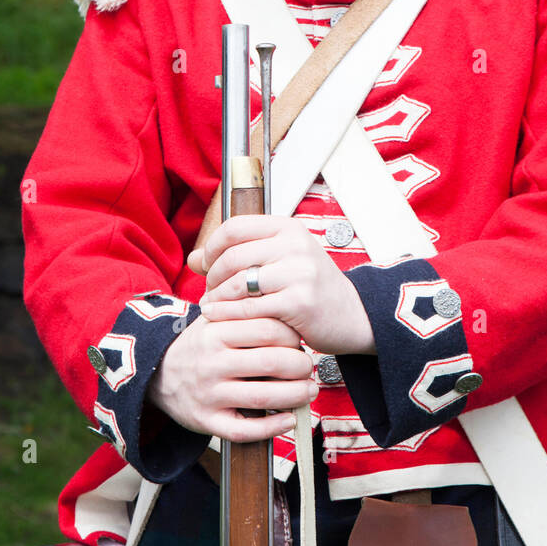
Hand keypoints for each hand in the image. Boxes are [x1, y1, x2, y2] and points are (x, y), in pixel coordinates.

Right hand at [147, 312, 317, 443]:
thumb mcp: (214, 320)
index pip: (268, 329)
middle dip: (301, 366)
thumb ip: (246, 315)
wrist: (156, 374)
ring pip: (263, 396)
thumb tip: (291, 319)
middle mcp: (212, 363)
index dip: (293, 336)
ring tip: (308, 391)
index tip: (301, 341)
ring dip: (295, 396)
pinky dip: (272, 427)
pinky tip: (289, 419)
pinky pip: (245, 430)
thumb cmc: (198, 346)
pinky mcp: (207, 421)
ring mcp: (209, 394)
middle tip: (309, 367)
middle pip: (271, 363)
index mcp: (216, 332)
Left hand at [186, 216, 375, 356]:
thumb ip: (238, 255)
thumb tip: (193, 258)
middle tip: (208, 291)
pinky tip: (221, 318)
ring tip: (211, 306)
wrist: (353, 315)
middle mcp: (295, 244)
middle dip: (212, 276)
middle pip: (232, 255)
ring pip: (238, 282)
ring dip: (217, 297)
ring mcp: (299, 272)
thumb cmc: (312, 288)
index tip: (205, 265)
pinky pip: (250, 308)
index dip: (212, 246)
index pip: (235, 227)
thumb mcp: (280, 261)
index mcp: (288, 228)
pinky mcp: (299, 301)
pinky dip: (229, 315)